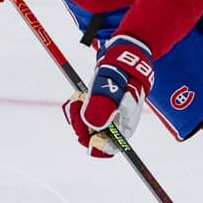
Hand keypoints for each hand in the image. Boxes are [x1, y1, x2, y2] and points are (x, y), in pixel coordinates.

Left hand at [63, 35, 153, 156]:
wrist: (125, 54)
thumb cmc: (124, 70)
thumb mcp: (114, 85)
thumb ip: (104, 104)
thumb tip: (93, 127)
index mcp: (126, 125)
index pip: (111, 148)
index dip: (97, 146)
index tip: (87, 134)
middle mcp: (115, 124)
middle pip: (93, 137)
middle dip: (81, 123)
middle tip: (77, 103)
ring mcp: (105, 115)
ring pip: (85, 126)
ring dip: (77, 113)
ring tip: (79, 96)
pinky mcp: (96, 107)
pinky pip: (81, 114)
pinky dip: (76, 106)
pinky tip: (78, 95)